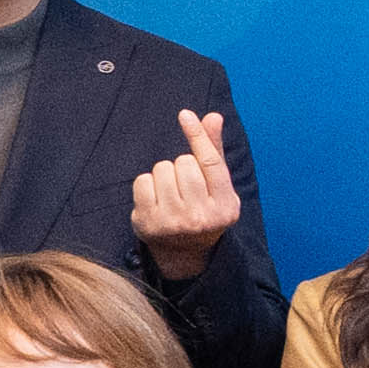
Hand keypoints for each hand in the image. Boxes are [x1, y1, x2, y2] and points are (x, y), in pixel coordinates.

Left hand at [126, 108, 241, 282]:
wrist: (184, 252)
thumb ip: (215, 151)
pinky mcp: (149, 224)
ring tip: (170, 193)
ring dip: (164, 174)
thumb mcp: (217, 185)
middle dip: (182, 166)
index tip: (185, 115)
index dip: (198, 135)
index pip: (211, 162)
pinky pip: (143, 181)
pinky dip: (146, 184)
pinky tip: (154, 199)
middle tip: (184, 186)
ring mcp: (174, 222)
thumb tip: (213, 116)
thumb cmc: (203, 208)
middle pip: (184, 163)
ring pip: (162, 169)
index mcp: (226, 206)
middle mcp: (202, 216)